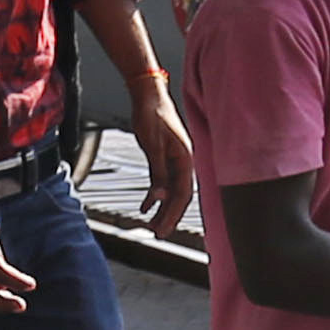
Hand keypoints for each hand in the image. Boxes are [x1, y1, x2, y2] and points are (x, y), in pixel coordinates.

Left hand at [126, 90, 197, 238]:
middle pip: (178, 196)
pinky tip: (145, 207)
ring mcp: (174, 160)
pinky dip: (154, 195)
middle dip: (168, 216)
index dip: (173, 214)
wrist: (148, 94)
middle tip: (157, 235)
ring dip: (161, 209)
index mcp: (185, 159)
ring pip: (170, 191)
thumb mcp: (152, 145)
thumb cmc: (151, 114)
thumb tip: (159, 197)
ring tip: (151, 226)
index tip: (163, 230)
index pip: (182, 194)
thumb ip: (157, 172)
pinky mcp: (164, 158)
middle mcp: (183, 162)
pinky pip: (162, 182)